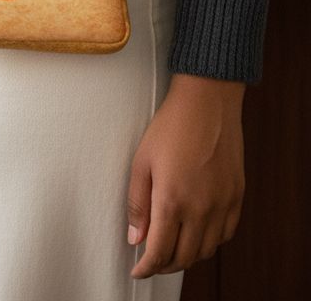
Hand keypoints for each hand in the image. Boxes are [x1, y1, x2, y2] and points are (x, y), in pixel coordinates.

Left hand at [126, 73, 245, 278]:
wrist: (207, 102)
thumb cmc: (171, 126)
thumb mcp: (141, 161)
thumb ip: (137, 204)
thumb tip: (135, 238)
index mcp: (172, 200)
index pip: (159, 252)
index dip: (146, 267)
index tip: (138, 270)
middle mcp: (200, 209)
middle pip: (183, 257)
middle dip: (164, 265)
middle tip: (152, 260)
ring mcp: (222, 204)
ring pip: (206, 251)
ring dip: (187, 256)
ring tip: (173, 247)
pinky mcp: (237, 197)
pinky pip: (225, 235)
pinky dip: (210, 242)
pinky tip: (197, 233)